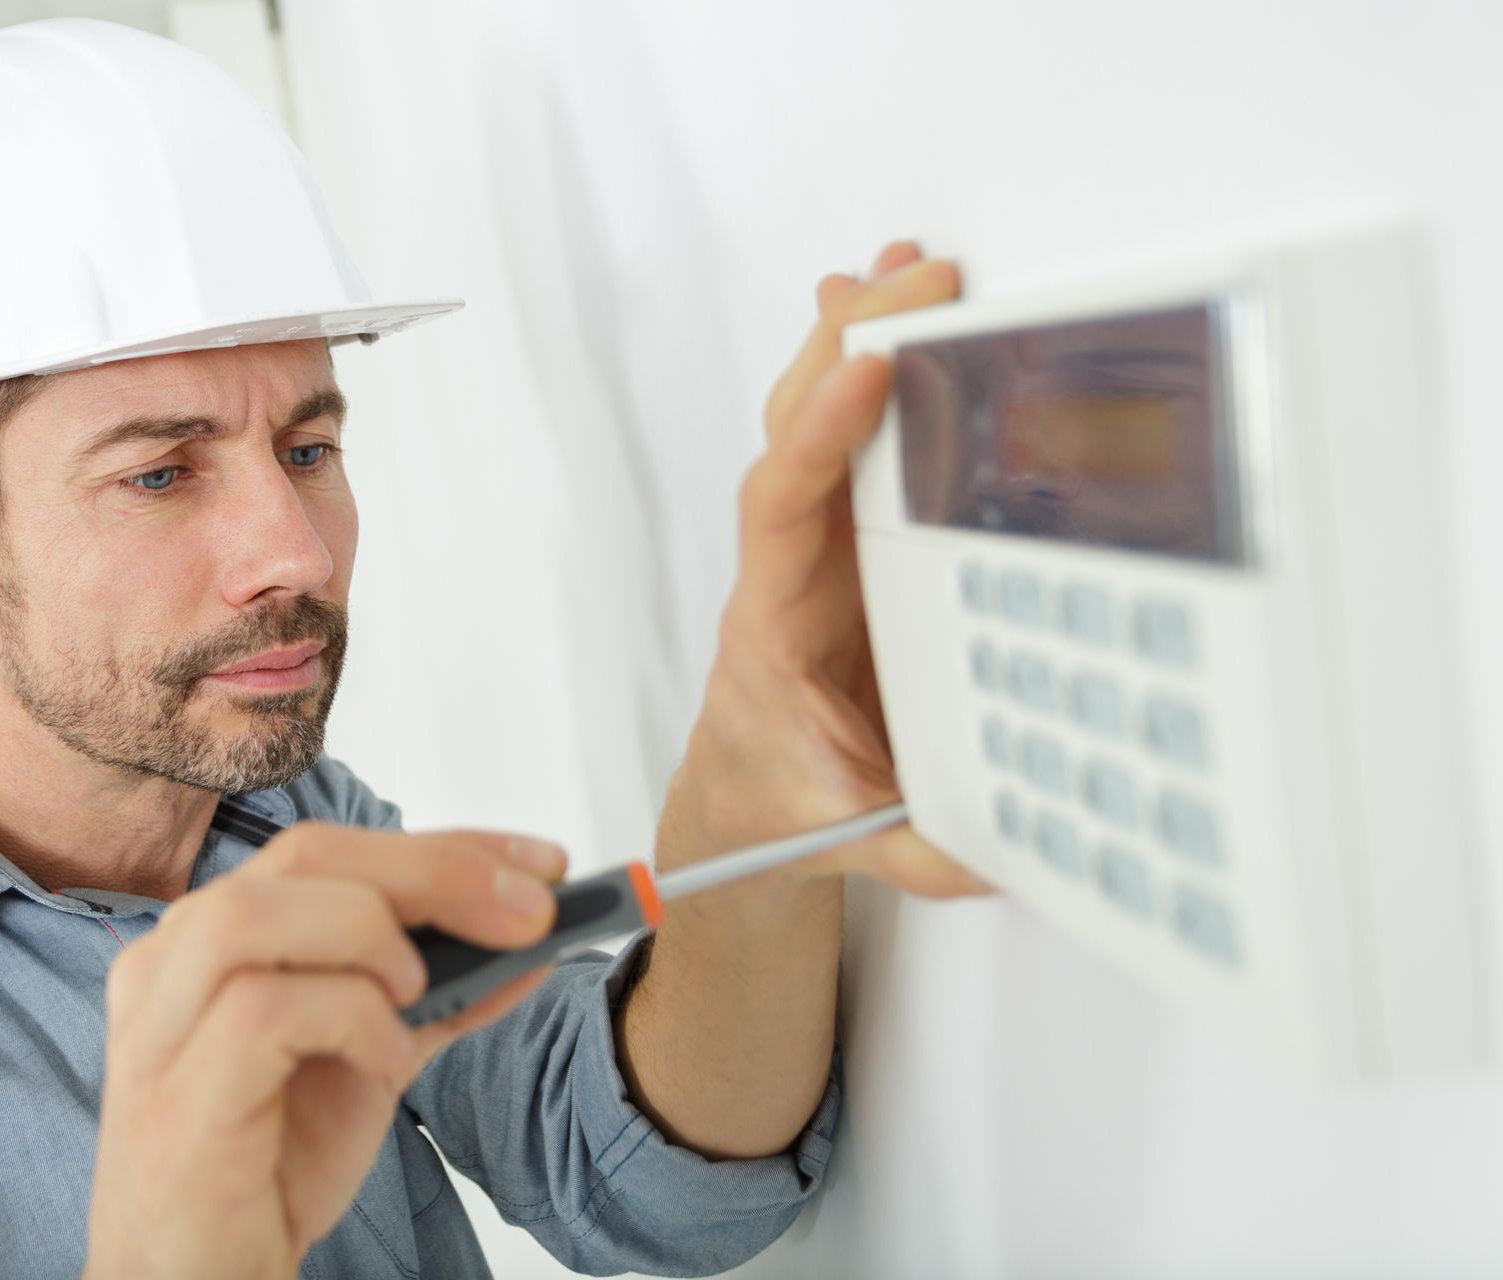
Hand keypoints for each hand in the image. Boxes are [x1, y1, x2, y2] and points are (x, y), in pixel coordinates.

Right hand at [81, 822, 566, 1279]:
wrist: (204, 1276)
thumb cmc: (267, 1165)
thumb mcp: (373, 1057)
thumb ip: (441, 995)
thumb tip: (533, 940)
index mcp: (216, 937)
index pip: (331, 849)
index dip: (446, 846)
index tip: (542, 865)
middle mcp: (172, 960)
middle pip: (304, 855)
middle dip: (437, 870)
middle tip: (534, 911)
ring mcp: (161, 1024)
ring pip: (261, 910)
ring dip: (372, 935)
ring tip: (421, 994)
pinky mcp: (176, 1092)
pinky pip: (265, 1008)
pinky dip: (351, 1019)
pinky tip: (384, 1061)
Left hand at [663, 241, 990, 898]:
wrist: (749, 799)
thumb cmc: (782, 802)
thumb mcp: (846, 840)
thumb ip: (915, 850)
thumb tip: (991, 852)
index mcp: (775, 623)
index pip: (782, 511)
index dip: (819, 439)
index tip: (864, 375)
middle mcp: (792, 567)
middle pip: (797, 432)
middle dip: (849, 346)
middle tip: (919, 282)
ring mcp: (825, 548)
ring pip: (825, 421)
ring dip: (860, 337)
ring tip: (913, 270)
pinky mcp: (862, 545)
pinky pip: (862, 444)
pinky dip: (877, 373)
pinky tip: (900, 319)